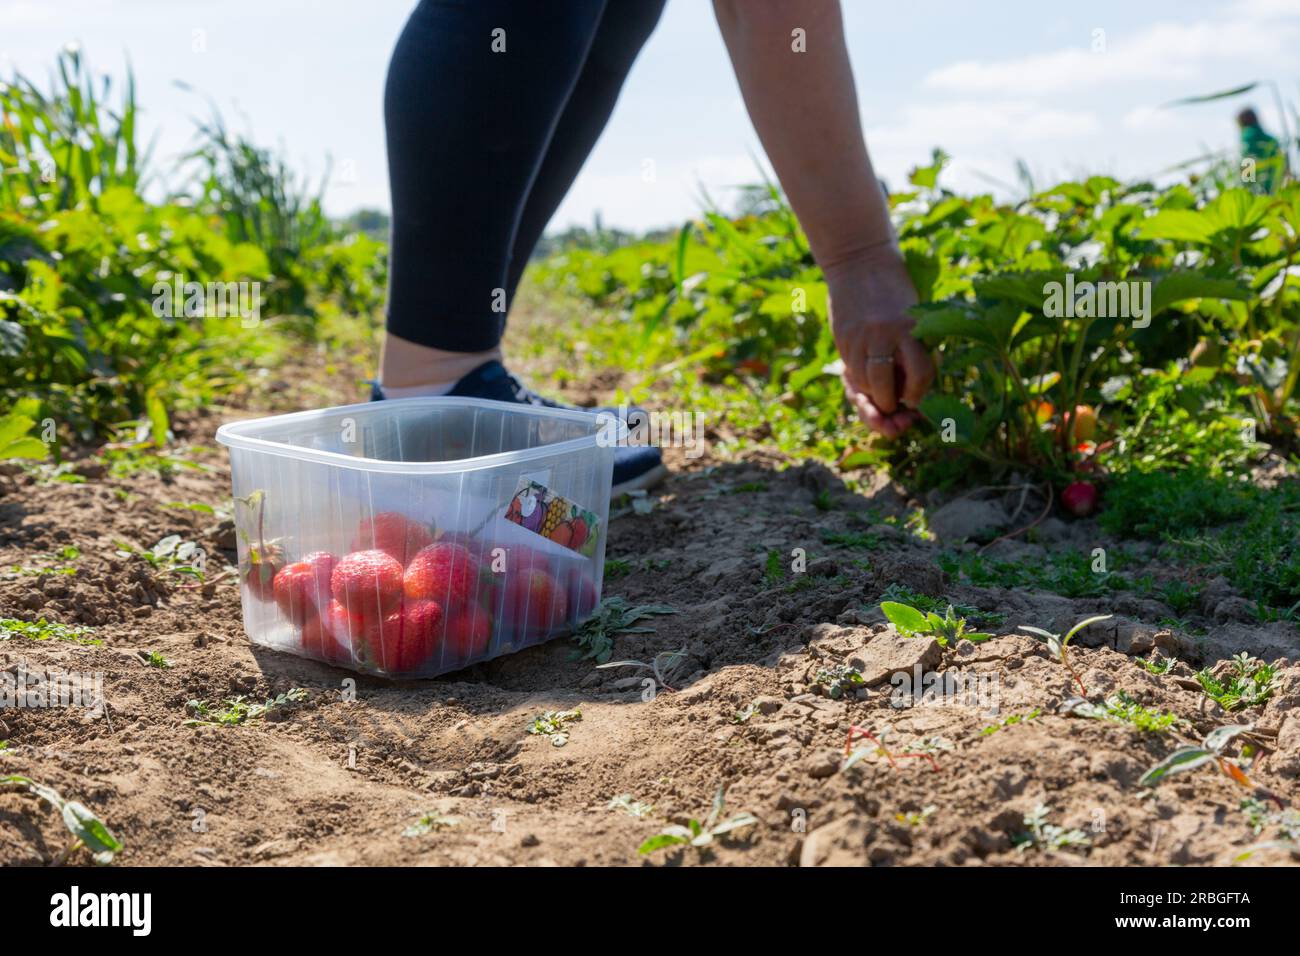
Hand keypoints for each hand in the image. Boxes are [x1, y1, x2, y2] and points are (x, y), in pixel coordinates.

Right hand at [825, 245, 934, 437]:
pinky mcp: (842, 338)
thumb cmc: (895, 288)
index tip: (915, 400)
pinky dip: (858, 380)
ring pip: (864, 383)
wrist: (860, 259)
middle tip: (895, 408)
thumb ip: (914, 347)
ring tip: (880, 396)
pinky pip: (851, 370)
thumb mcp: (913, 314)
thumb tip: (913, 387)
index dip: (918, 393)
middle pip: (885, 387)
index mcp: (910, 328)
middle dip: (890, 404)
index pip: (920, 374)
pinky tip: (864, 377)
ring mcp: (860, 338)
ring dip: (871, 396)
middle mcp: (885, 335)